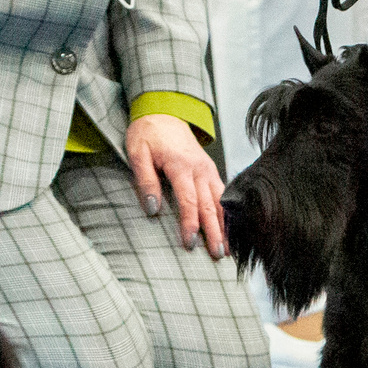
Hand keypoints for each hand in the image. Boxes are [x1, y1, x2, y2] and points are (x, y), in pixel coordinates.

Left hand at [124, 113, 226, 257]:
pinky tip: (229, 229)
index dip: (190, 224)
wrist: (164, 112)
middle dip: (214, 232)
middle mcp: (200, 169)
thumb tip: (153, 209)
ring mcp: (208, 169)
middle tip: (217, 255)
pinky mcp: (210, 171)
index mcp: (181, 165)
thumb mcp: (137, 153)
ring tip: (228, 249)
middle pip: (209, 205)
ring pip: (221, 201)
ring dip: (225, 225)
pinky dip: (227, 213)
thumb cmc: (148, 133)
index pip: (189, 200)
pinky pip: (222, 194)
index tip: (190, 243)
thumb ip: (145, 181)